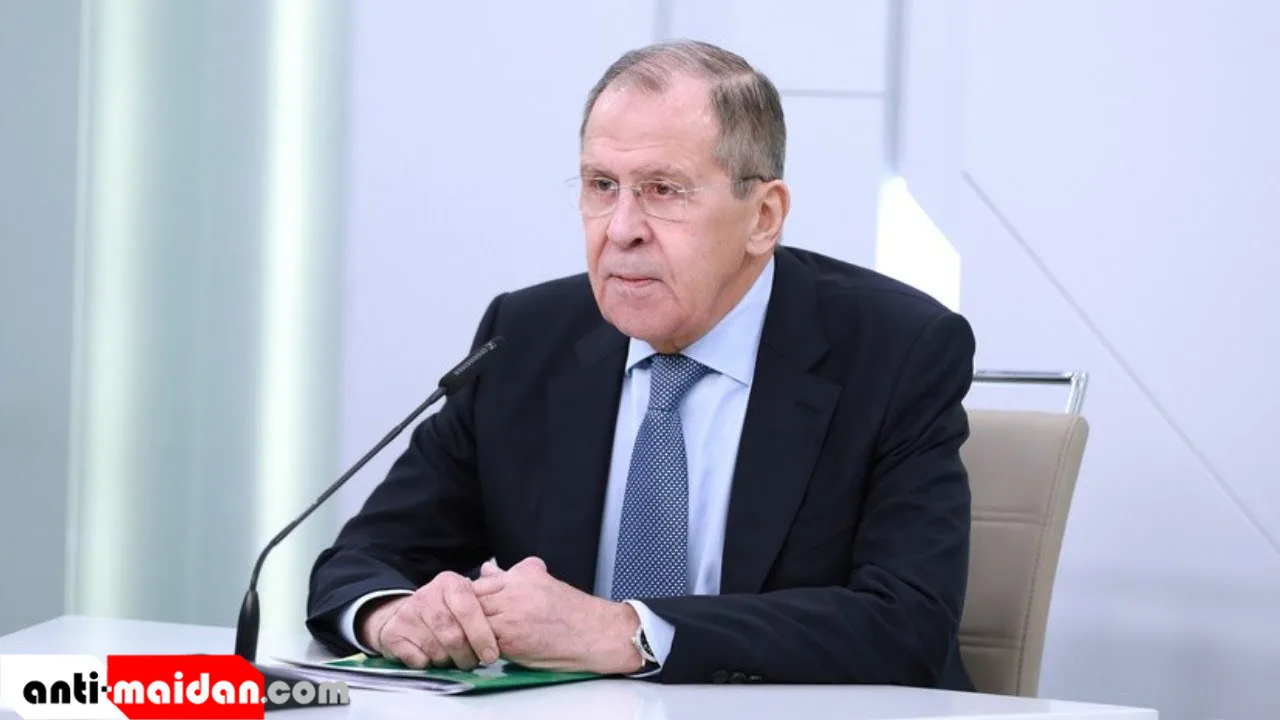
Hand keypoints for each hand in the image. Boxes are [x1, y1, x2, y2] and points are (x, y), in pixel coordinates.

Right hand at [358, 571, 499, 669]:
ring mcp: (407, 614)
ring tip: (454, 658)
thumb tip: (511, 581)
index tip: (491, 654)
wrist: (405, 614)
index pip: (468, 610)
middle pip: (453, 636)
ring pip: (437, 652)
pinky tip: (432, 657)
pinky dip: (430, 665)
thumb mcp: (467, 594)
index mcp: (449, 582)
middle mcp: (426, 595)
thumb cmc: (447, 608)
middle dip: (468, 655)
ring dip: (450, 661)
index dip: (482, 635)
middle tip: (473, 661)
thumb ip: (490, 591)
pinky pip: (419, 661)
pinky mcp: (393, 634)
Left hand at [471, 557, 642, 674]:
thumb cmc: (572, 612)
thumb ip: (511, 575)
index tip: (468, 607)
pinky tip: (485, 648)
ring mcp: (511, 615)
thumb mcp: (541, 582)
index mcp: (520, 575)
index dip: (470, 597)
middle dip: (465, 614)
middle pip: (471, 600)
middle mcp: (513, 592)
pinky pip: (482, 641)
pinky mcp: (511, 640)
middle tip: (466, 624)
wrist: (594, 632)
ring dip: (470, 631)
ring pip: (473, 621)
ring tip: (474, 638)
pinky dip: (480, 646)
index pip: (478, 582)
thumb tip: (487, 569)